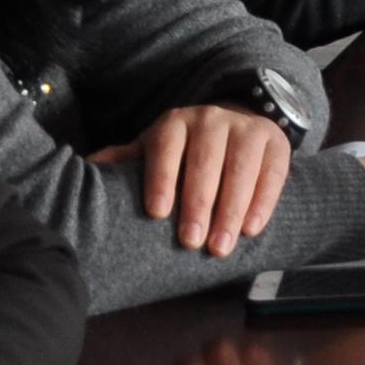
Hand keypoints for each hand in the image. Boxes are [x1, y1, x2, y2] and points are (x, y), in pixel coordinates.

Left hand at [96, 105, 298, 253]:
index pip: (167, 147)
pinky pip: (272, 172)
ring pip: (241, 166)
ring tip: (220, 246)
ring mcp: (247, 127)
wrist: (232, 125)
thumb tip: (88, 170)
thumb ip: (124, 162)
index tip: (157, 213)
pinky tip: (251, 229)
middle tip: (191, 242)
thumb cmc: (182, 151)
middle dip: (199, 203)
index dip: (162, 178)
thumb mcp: (152, 150)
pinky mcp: (276, 142)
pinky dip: (263, 202)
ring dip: (232, 209)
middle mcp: (212, 119)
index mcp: (175, 123)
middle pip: (206, 159)